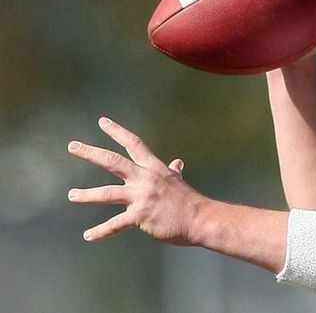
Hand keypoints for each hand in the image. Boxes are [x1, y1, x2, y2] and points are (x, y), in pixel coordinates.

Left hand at [68, 117, 207, 244]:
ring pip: (108, 193)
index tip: (102, 121)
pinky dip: (100, 231)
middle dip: (91, 153)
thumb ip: (173, 171)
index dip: (117, 131)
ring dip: (87, 194)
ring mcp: (142, 197)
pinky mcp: (140, 216)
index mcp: (153, 168)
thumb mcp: (178, 181)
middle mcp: (145, 179)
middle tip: (72, 146)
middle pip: (113, 162)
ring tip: (72, 195)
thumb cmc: (189, 201)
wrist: (200, 218)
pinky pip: (116, 223)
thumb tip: (178, 162)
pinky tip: (88, 236)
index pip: (133, 144)